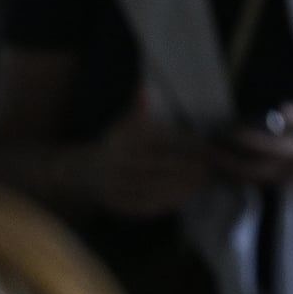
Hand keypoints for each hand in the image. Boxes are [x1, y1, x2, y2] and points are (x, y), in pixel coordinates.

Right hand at [91, 93, 214, 216]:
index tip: (205, 145)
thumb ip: (137, 109)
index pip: (158, 142)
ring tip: (203, 182)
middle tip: (209, 167)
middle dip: (186, 167)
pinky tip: (186, 196)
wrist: (83, 174)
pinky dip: (168, 202)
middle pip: (157, 166)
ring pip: (153, 188)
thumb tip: (143, 87)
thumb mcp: (122, 125)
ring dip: (182, 187)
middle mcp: (116, 165)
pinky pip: (145, 206)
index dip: (184, 144)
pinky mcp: (117, 205)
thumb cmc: (115, 145)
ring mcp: (115, 187)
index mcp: (120, 142)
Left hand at [212, 106, 292, 185]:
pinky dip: (242, 174)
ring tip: (211, 158)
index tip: (224, 130)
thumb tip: (281, 111)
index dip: (243, 140)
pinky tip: (231, 166)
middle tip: (204, 151)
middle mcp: (292, 169)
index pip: (265, 147)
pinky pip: (260, 179)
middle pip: (252, 170)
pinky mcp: (290, 178)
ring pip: (254, 178)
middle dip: (226, 162)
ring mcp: (290, 177)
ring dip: (231, 170)